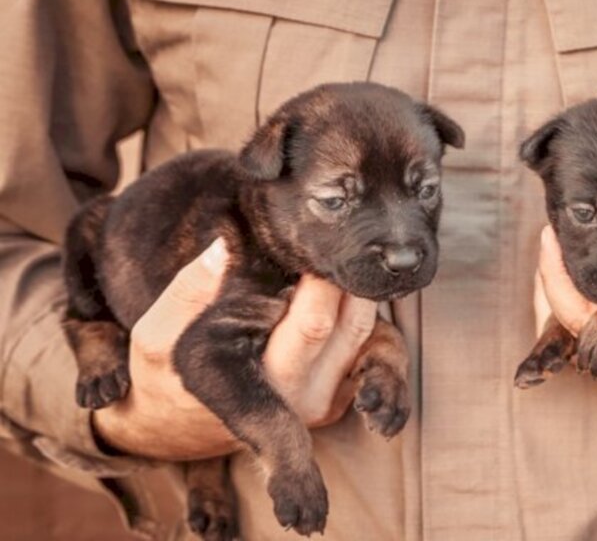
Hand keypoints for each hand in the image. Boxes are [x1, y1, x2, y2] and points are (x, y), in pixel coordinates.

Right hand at [93, 239, 377, 459]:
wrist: (176, 425)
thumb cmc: (165, 374)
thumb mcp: (156, 335)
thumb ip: (188, 291)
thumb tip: (223, 247)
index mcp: (263, 385)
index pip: (314, 325)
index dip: (321, 280)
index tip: (310, 243)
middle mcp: (306, 397)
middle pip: (351, 321)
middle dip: (340, 275)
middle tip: (322, 237)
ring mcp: (330, 399)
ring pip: (369, 332)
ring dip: (356, 291)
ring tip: (326, 256)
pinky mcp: (342, 394)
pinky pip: (375, 349)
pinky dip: (363, 314)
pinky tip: (336, 287)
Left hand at [535, 224, 596, 444]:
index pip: (583, 317)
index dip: (558, 274)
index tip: (554, 232)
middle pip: (566, 329)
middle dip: (550, 280)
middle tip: (550, 233)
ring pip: (578, 342)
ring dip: (563, 298)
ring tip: (561, 251)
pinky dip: (583, 315)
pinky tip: (588, 285)